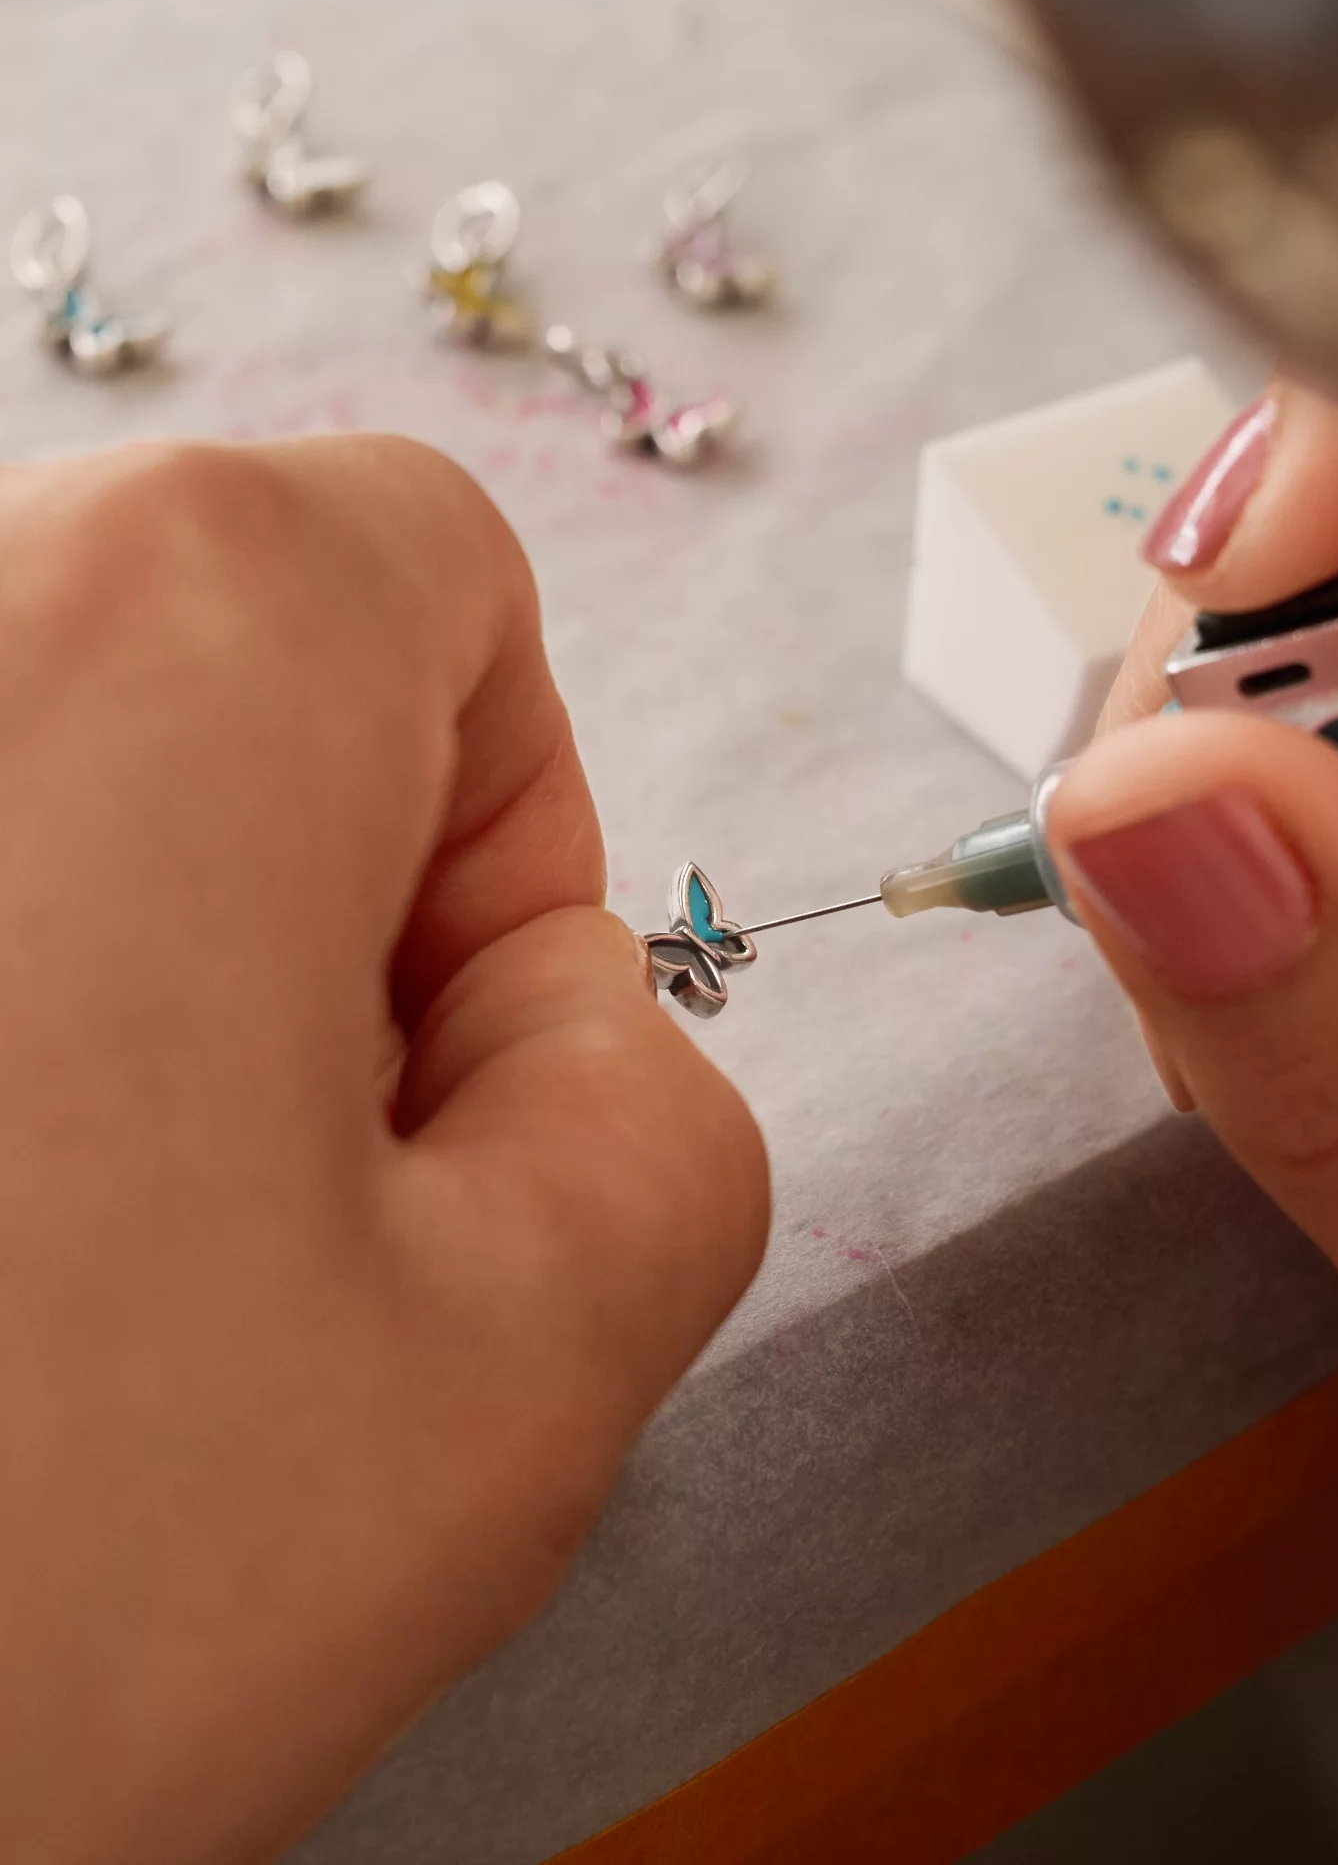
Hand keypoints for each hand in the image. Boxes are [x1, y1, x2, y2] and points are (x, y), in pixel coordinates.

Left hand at [0, 438, 766, 1864]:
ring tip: (62, 1285)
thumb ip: (664, 1127)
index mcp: (169, 638)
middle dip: (314, 925)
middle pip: (225, 672)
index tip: (430, 1069)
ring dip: (115, 1007)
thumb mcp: (523, 1372)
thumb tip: (552, 1033)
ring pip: (46, 792)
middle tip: (260, 1220)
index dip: (503, 827)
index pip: (440, 576)